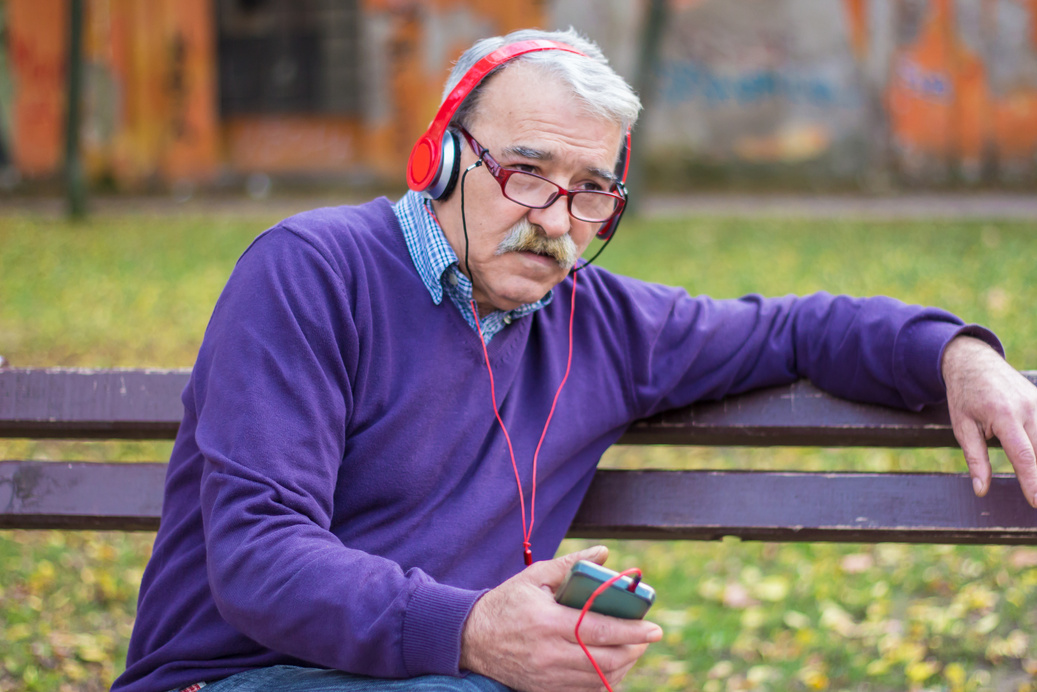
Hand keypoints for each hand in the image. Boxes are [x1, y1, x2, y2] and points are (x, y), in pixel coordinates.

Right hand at [459, 545, 662, 690]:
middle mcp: (549, 653)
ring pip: (598, 680)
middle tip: (647, 637)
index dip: (631, 631)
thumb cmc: (506, 603)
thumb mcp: (534, 577)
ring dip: (623, 666)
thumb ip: (571, 565)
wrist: (471, 639)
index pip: (599, 630)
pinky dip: (604, 680)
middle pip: (604, 660)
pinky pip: (584, 691)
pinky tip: (611, 666)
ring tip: (633, 649)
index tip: (654, 628)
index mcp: (547, 622)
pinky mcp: (544, 689)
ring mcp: (547, 676)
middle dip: (634, 649)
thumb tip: (603, 553)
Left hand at [942, 336, 1036, 505]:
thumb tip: (981, 490)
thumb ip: (974, 459)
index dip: (1032, 482)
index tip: (1035, 502)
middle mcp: (1028, 409)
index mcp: (1004, 415)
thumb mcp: (961, 426)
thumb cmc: (964, 396)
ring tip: (1036, 485)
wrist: (973, 362)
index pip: (1024, 456)